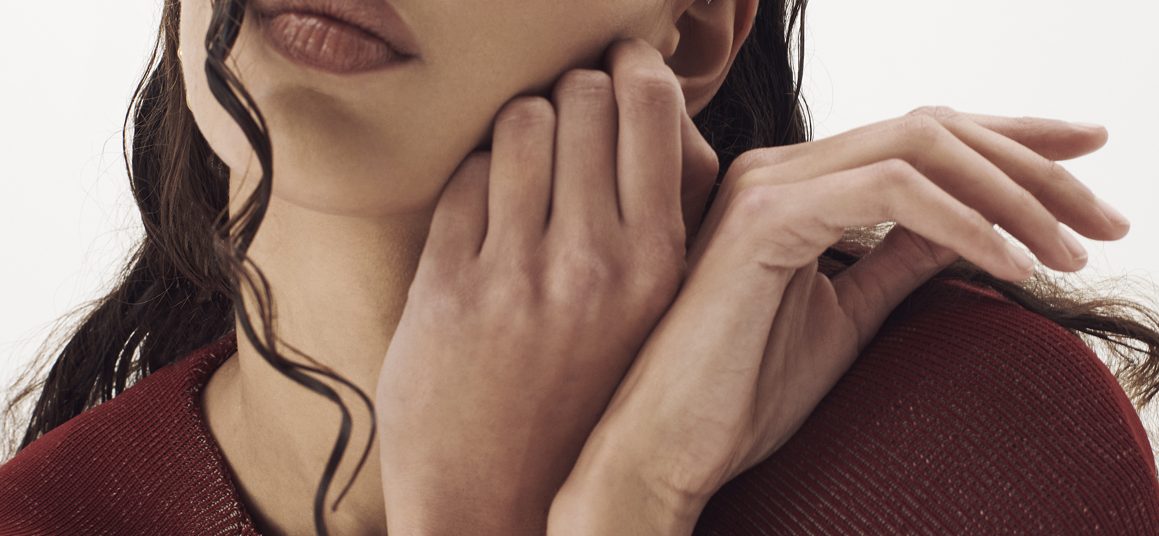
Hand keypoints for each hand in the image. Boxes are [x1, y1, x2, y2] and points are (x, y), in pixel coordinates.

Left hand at [374, 38, 717, 534]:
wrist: (508, 505)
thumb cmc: (591, 411)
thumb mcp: (659, 326)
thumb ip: (664, 229)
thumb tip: (654, 130)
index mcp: (660, 266)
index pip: (651, 104)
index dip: (630, 68)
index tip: (619, 67)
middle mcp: (594, 261)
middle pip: (583, 97)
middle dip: (574, 94)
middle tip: (570, 122)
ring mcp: (517, 274)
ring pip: (520, 122)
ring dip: (521, 128)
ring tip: (526, 168)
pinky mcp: (448, 287)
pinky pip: (463, 177)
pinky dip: (475, 180)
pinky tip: (485, 219)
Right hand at [549, 107, 1127, 532]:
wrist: (668, 443)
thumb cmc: (742, 391)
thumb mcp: (848, 315)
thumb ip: (901, 258)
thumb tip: (971, 226)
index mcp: (793, 188)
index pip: (917, 138)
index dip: (1010, 140)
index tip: (1086, 160)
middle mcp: (778, 170)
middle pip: (931, 128)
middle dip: (1032, 164)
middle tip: (1105, 217)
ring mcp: (766, 187)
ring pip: (919, 147)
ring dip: (1013, 192)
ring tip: (1072, 247)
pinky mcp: (763, 221)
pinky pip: (889, 193)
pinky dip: (965, 222)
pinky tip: (1012, 263)